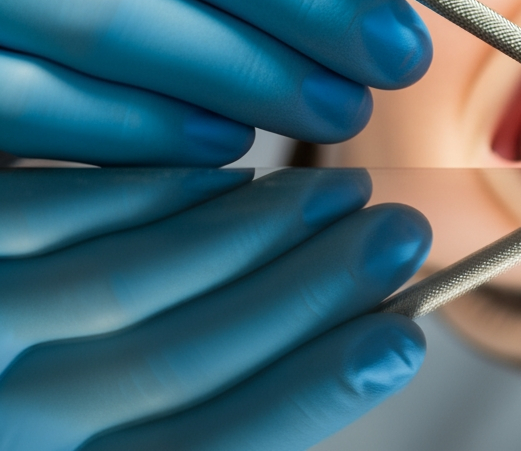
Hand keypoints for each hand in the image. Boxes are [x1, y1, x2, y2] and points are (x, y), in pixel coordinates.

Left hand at [0, 167, 429, 450]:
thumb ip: (223, 415)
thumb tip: (358, 339)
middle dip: (312, 290)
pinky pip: (58, 210)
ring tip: (340, 193)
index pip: (211, 449)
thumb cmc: (44, 415)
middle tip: (401, 232)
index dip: (316, 394)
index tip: (404, 337)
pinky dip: (159, 192)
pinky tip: (231, 175)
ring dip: (255, 229)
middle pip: (181, 357)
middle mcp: (8, 430)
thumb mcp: (123, 447)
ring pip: (131, 278)